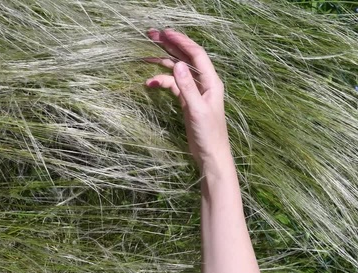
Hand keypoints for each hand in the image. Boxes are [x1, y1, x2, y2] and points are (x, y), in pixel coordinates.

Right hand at [145, 28, 229, 164]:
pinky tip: (150, 83)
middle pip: (185, 58)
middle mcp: (204, 83)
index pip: (196, 54)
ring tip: (146, 58)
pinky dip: (162, 82)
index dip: (181, 41)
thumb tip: (176, 64)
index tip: (166, 33)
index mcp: (211, 82)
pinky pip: (173, 85)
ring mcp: (195, 91)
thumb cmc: (209, 134)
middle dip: (170, 47)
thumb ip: (187, 87)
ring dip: (162, 64)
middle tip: (152, 36)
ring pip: (177, 71)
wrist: (211, 154)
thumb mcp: (197, 110)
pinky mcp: (187, 100)